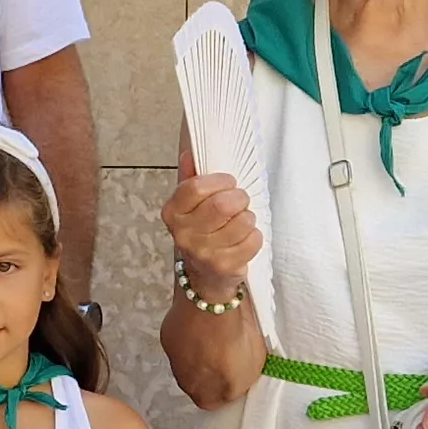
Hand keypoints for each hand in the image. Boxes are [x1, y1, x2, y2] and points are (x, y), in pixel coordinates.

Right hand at [160, 170, 261, 291]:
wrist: (204, 275)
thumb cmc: (201, 231)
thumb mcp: (191, 204)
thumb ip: (191, 177)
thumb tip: (190, 153)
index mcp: (172, 212)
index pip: (196, 187)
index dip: (220, 180)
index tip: (228, 182)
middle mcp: (184, 234)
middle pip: (223, 204)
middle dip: (239, 198)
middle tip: (239, 201)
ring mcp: (204, 253)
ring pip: (243, 221)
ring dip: (248, 217)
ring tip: (241, 221)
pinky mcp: (225, 266)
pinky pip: (253, 240)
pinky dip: (255, 236)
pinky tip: (244, 239)